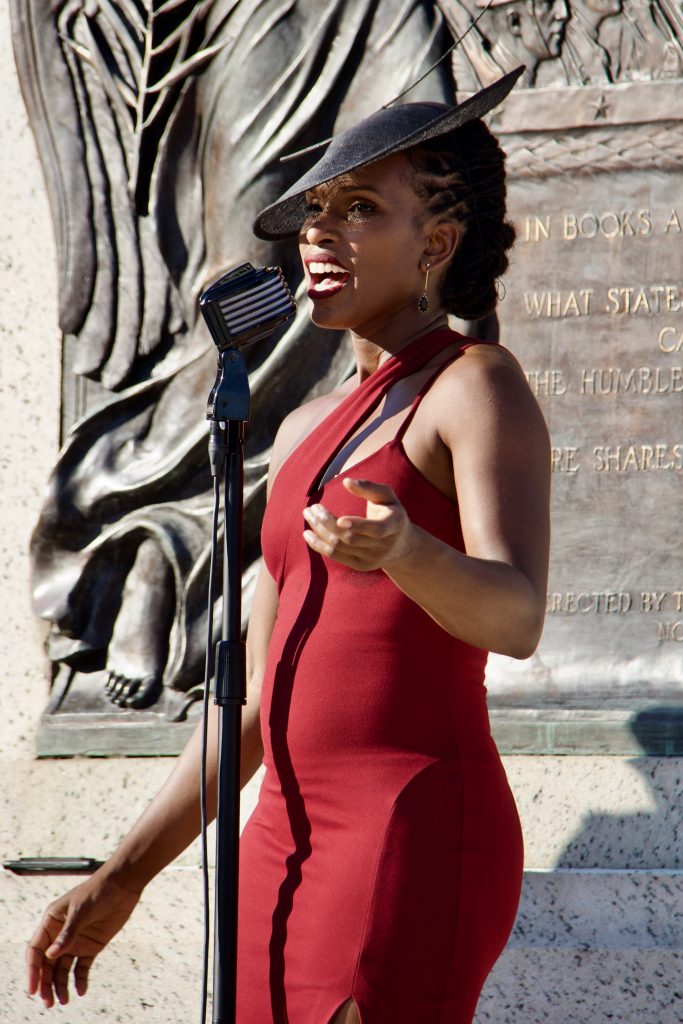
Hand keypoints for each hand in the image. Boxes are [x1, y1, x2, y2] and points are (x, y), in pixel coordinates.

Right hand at [26, 873, 140, 1006]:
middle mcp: (60, 934)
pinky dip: (80, 980)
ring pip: (63, 969)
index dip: (33, 970)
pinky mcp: (91, 946)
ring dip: (61, 985)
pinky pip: (82, 967)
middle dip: (46, 983)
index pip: (36, 950)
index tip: (33, 988)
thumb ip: (67, 932)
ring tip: (64, 1001)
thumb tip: (51, 955)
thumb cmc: (98, 890)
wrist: (123, 884)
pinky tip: (81, 990)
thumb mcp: (82, 909)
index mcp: (51, 922)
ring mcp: (76, 941)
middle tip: (49, 1001)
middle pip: (48, 964)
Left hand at [303, 478, 414, 570]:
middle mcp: (383, 545)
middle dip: (327, 522)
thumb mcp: (387, 496)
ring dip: (319, 532)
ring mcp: (372, 559)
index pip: (376, 529)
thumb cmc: (390, 512)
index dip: (358, 525)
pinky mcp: (361, 566)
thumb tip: (346, 482)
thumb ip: (369, 487)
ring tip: (308, 515)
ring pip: (339, 547)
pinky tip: (308, 534)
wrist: (402, 545)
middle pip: (350, 538)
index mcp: (394, 525)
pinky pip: (335, 556)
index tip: (339, 519)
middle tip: (312, 508)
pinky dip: (319, 545)